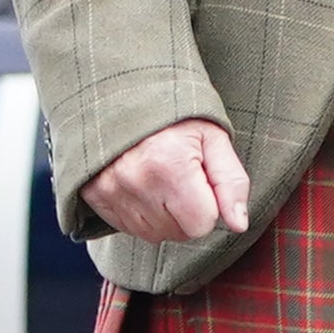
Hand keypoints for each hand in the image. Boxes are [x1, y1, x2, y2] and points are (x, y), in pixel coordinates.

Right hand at [84, 116, 251, 243]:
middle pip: (178, 233)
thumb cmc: (175, 119)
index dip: (208, 206)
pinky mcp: (95, 195)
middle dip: (186, 212)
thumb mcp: (214, 139)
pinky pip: (129, 229)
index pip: (202, 224)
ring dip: (163, 216)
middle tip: (180, 178)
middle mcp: (137, 180)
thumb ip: (231, 182)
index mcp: (171, 164)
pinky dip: (140, 214)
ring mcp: (111, 190)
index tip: (200, 181)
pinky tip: (142, 187)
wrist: (125, 97)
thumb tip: (238, 223)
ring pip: (154, 235)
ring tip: (160, 181)